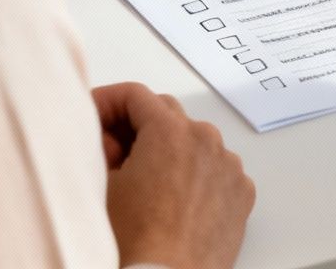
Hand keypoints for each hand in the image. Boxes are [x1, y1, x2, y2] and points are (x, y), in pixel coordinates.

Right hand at [94, 82, 255, 268]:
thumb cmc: (137, 241)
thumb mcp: (103, 184)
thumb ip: (103, 147)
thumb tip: (109, 138)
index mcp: (169, 132)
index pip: (135, 95)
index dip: (108, 101)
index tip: (94, 115)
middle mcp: (206, 140)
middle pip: (166, 114)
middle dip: (136, 125)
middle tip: (111, 150)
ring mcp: (228, 166)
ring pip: (194, 141)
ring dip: (169, 150)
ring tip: (145, 181)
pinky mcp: (241, 192)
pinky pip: (216, 169)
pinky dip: (196, 174)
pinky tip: (174, 198)